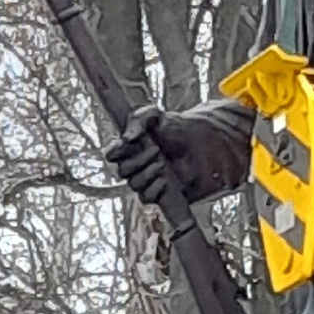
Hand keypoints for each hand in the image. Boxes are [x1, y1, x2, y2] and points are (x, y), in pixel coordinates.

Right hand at [106, 104, 242, 207]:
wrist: (202, 144)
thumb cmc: (178, 128)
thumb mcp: (155, 115)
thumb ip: (139, 119)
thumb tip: (127, 139)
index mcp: (131, 147)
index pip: (111, 154)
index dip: (114, 152)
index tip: (126, 146)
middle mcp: (136, 165)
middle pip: (123, 171)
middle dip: (138, 161)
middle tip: (156, 151)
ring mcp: (148, 180)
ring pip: (134, 185)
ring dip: (147, 174)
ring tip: (162, 164)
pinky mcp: (160, 193)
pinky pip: (147, 198)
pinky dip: (154, 189)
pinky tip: (165, 179)